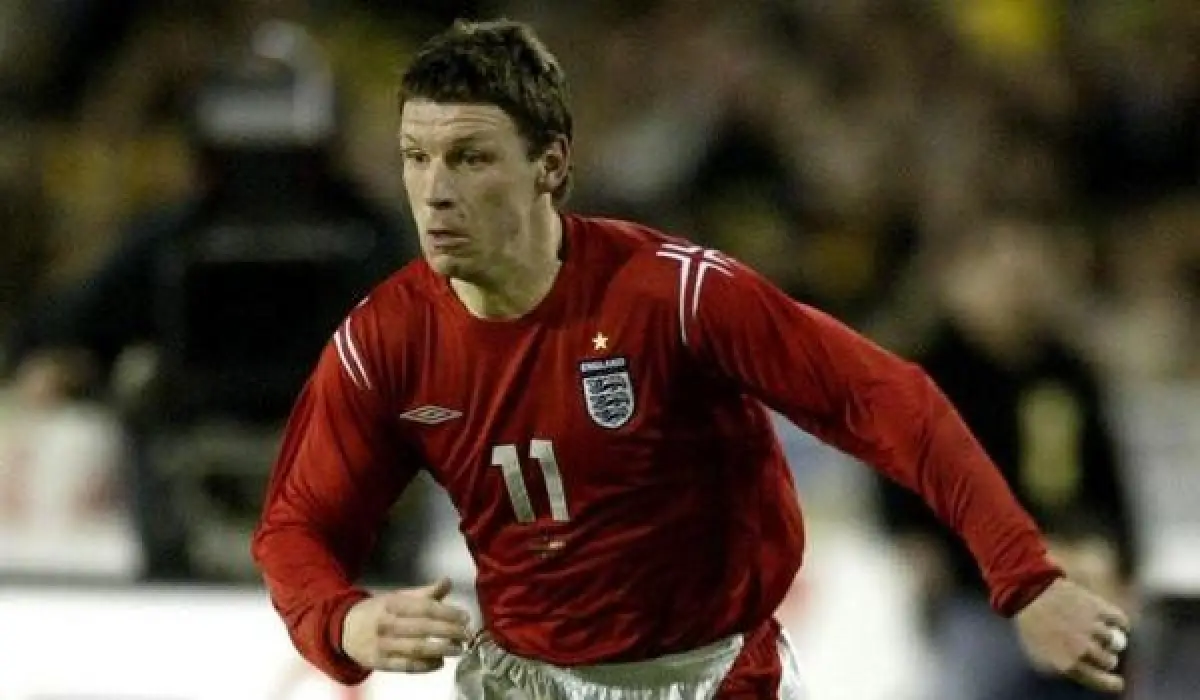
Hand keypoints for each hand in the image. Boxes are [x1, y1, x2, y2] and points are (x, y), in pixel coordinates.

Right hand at [341, 577, 472, 672]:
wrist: (344, 629)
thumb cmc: (377, 611)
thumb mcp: (397, 596)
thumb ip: (424, 593)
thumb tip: (448, 582)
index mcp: (392, 604)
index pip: (424, 608)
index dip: (447, 613)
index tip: (464, 617)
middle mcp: (386, 624)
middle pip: (423, 629)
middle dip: (449, 632)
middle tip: (467, 634)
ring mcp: (382, 645)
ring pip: (416, 649)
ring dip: (441, 650)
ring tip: (459, 648)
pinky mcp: (380, 663)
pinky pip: (406, 667)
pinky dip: (426, 666)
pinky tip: (440, 662)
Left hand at [1015, 578, 1130, 693]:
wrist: (1029, 592)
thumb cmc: (1032, 627)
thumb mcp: (1040, 657)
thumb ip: (1064, 670)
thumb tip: (1086, 675)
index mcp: (1069, 664)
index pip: (1105, 682)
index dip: (1112, 683)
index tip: (1115, 681)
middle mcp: (1084, 649)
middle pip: (1110, 661)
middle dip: (1105, 658)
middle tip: (1097, 650)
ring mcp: (1093, 628)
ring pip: (1117, 643)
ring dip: (1110, 640)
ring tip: (1101, 634)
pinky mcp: (1099, 608)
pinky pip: (1121, 622)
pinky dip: (1120, 623)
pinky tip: (1113, 623)